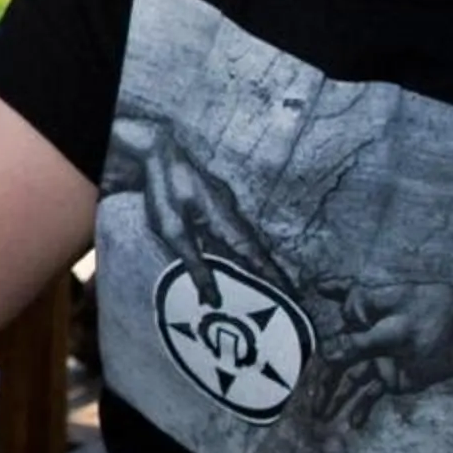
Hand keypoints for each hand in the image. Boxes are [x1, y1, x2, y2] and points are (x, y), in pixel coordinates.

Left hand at [125, 118, 286, 310]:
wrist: (158, 152)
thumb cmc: (164, 190)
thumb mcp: (174, 233)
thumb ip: (195, 266)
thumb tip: (212, 300)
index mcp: (226, 224)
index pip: (257, 259)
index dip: (275, 280)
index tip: (294, 298)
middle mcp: (233, 217)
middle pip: (258, 253)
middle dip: (274, 276)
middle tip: (290, 300)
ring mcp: (227, 210)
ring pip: (248, 244)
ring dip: (259, 266)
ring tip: (273, 289)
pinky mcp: (217, 208)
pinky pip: (236, 236)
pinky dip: (244, 254)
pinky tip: (243, 265)